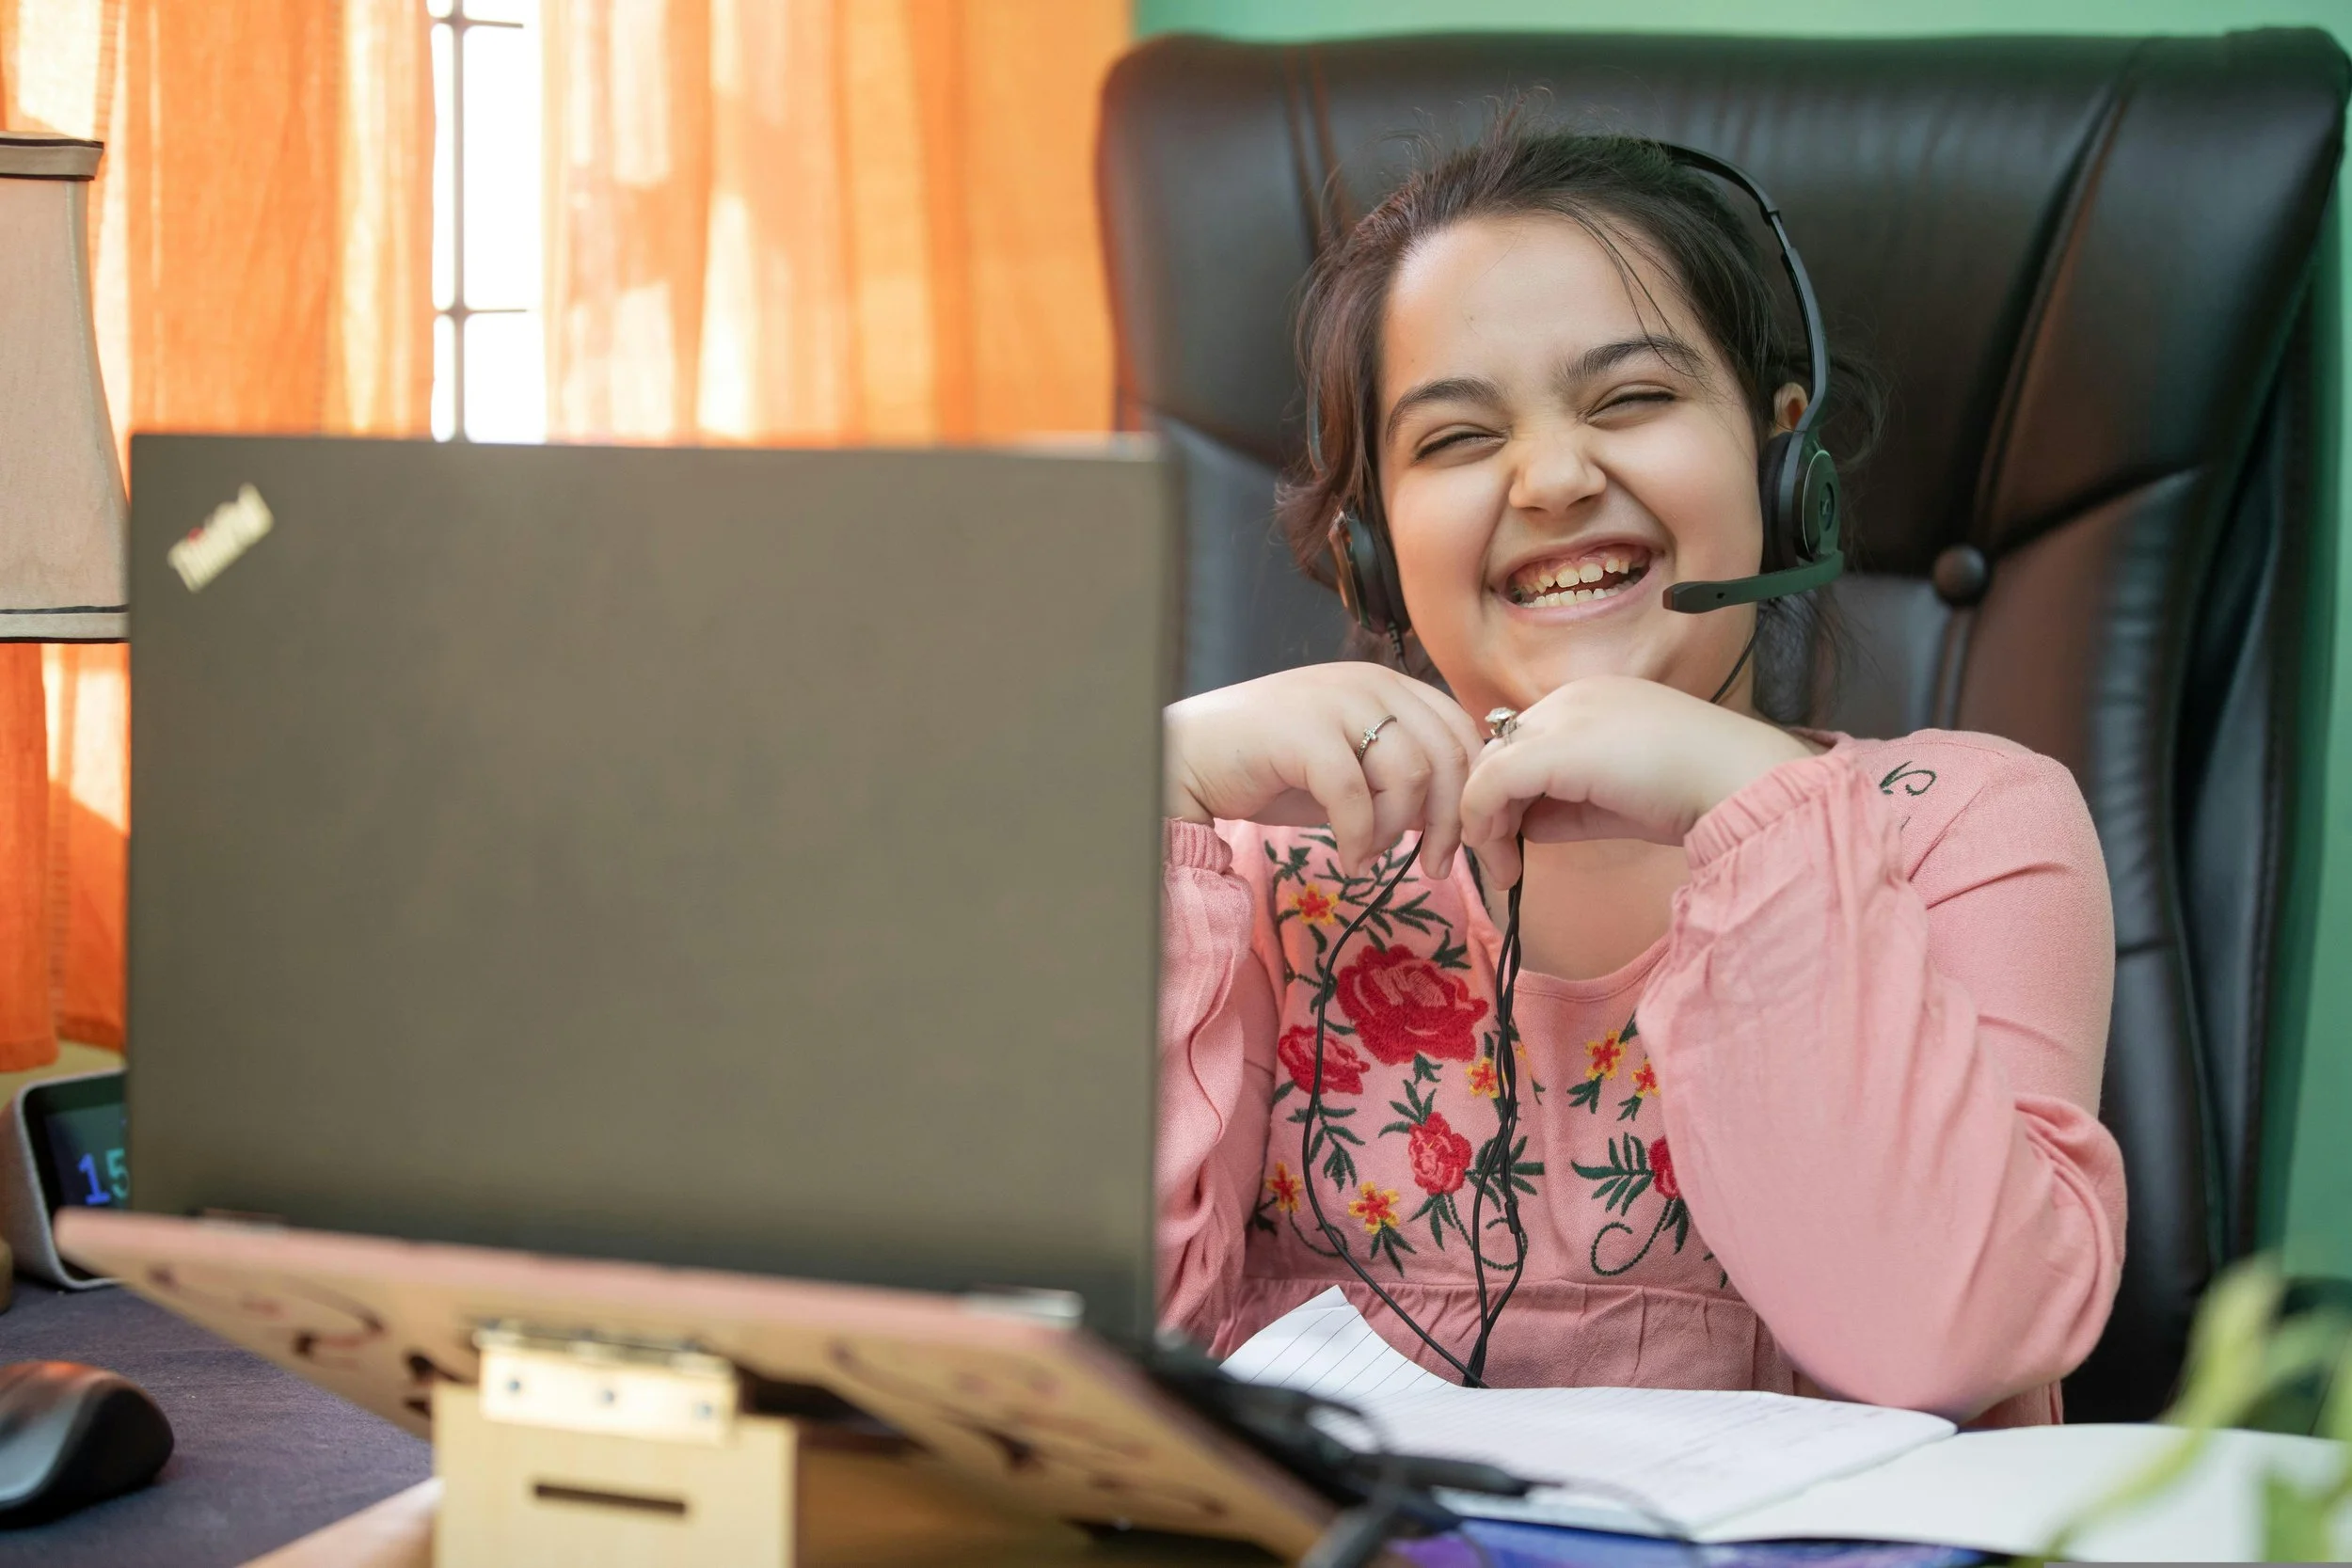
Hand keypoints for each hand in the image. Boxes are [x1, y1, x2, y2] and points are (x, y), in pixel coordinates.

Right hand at [1164, 664, 1489, 877]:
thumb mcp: (1354, 773)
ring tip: (1368, 853)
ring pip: (1410, 775)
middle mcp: (1370, 683)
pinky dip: (1359, 839)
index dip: (1476, 794)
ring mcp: (1336, 701)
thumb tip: (1453, 820)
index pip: (1463, 732)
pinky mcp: (1303, 731)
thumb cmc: (1272, 765)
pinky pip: (1355, 796)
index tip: (1473, 847)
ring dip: (1396, 830)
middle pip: (1448, 755)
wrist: (1192, 756)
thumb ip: (1402, 782)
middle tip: (1437, 867)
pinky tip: (1348, 859)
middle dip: (1453, 823)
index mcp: (1390, 686)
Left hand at [1457, 675, 1814, 885]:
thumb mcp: (1619, 801)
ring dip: (1484, 821)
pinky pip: (1492, 781)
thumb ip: (1568, 809)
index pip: (1526, 744)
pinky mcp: (1556, 746)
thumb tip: (1523, 826)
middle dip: (1491, 809)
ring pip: (1490, 765)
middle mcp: (1571, 697)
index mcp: (1592, 701)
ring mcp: (1563, 715)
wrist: (1740, 780)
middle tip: (1501, 863)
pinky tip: (1503, 860)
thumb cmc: (1696, 793)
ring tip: (1503, 869)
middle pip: (1502, 751)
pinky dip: (1483, 821)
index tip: (1516, 844)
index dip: (1511, 796)